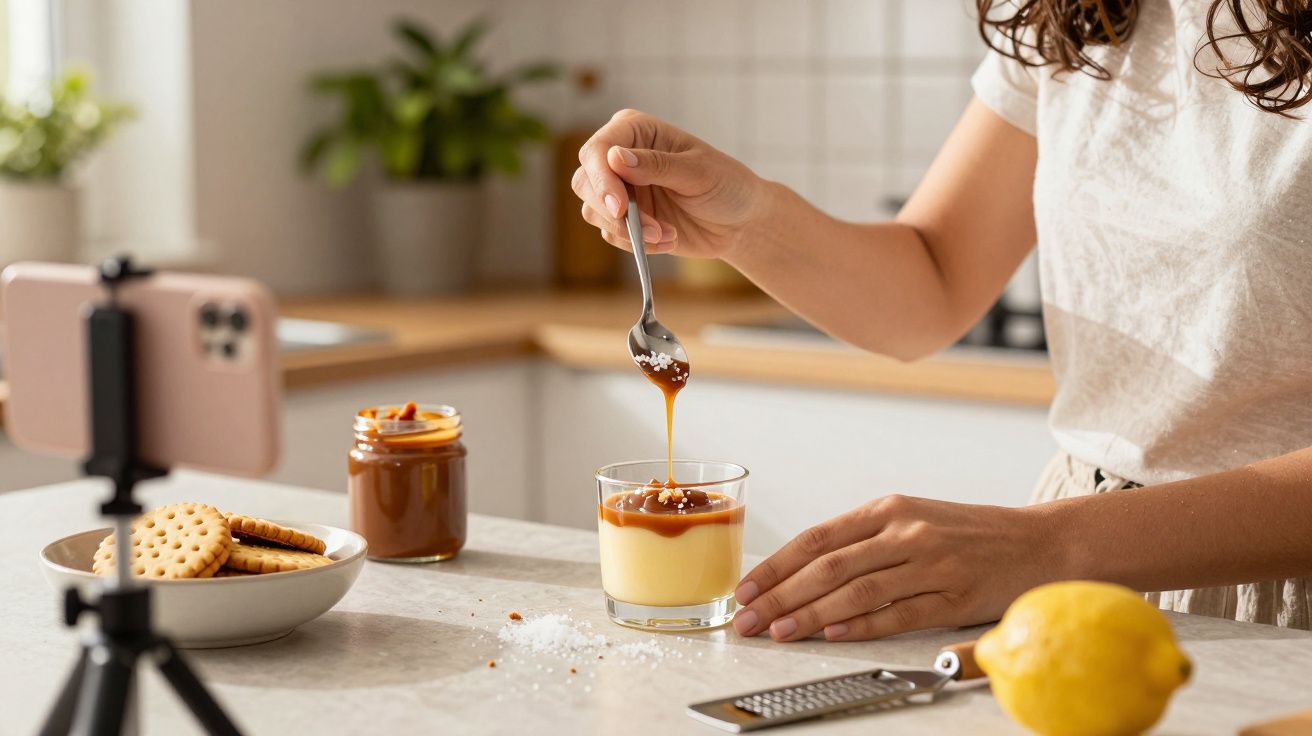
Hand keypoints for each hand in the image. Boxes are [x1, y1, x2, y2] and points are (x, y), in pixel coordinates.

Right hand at [572, 108, 766, 258]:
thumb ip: (657, 165)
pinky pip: (612, 235)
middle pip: (585, 181)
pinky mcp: (625, 219)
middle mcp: (620, 158)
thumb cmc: (727, 185)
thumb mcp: (698, 172)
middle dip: (612, 211)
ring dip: (628, 230)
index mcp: (636, 131)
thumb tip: (615, 157)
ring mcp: (620, 190)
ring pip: (593, 211)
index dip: (602, 178)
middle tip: (649, 229)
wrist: (740, 222)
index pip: (599, 149)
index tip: (619, 207)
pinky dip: (637, 244)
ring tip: (667, 234)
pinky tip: (668, 240)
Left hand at [732, 494, 1064, 641]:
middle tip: (748, 617)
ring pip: (857, 590)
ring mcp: (930, 564)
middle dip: (780, 594)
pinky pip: (900, 613)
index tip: (745, 587)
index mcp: (888, 509)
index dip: (776, 564)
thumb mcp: (911, 519)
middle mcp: (905, 531)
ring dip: (812, 614)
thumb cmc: (967, 533)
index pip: (817, 538)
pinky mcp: (954, 596)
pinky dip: (863, 625)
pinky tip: (834, 635)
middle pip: (828, 566)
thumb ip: (863, 540)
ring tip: (779, 631)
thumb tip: (803, 570)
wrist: (1039, 542)